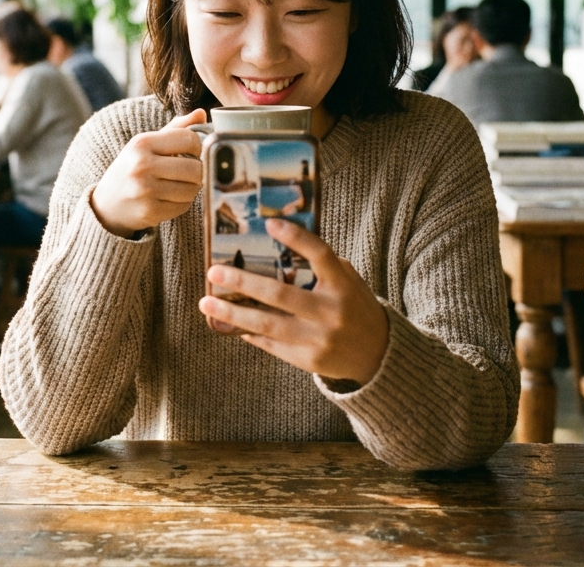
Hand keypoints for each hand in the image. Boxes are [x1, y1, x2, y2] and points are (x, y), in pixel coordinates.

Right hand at [90, 109, 206, 237]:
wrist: (107, 204)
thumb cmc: (132, 168)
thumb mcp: (147, 144)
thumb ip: (175, 128)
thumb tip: (201, 114)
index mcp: (142, 143)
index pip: (189, 139)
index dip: (197, 147)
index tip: (191, 152)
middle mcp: (142, 166)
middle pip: (195, 168)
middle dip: (197, 171)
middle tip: (188, 172)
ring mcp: (145, 191)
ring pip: (192, 189)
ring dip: (191, 188)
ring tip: (178, 185)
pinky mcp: (150, 212)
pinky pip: (184, 206)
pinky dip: (182, 202)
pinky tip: (169, 198)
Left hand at [198, 219, 388, 385]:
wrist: (378, 356)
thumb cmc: (356, 308)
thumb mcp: (349, 282)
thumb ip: (323, 266)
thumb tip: (278, 245)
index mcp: (343, 286)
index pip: (319, 255)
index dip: (295, 238)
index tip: (269, 224)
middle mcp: (331, 312)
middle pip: (280, 294)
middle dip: (243, 282)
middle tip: (214, 271)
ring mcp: (318, 338)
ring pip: (267, 324)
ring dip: (232, 313)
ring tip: (206, 304)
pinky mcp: (307, 359)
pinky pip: (270, 344)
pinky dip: (247, 332)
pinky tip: (228, 323)